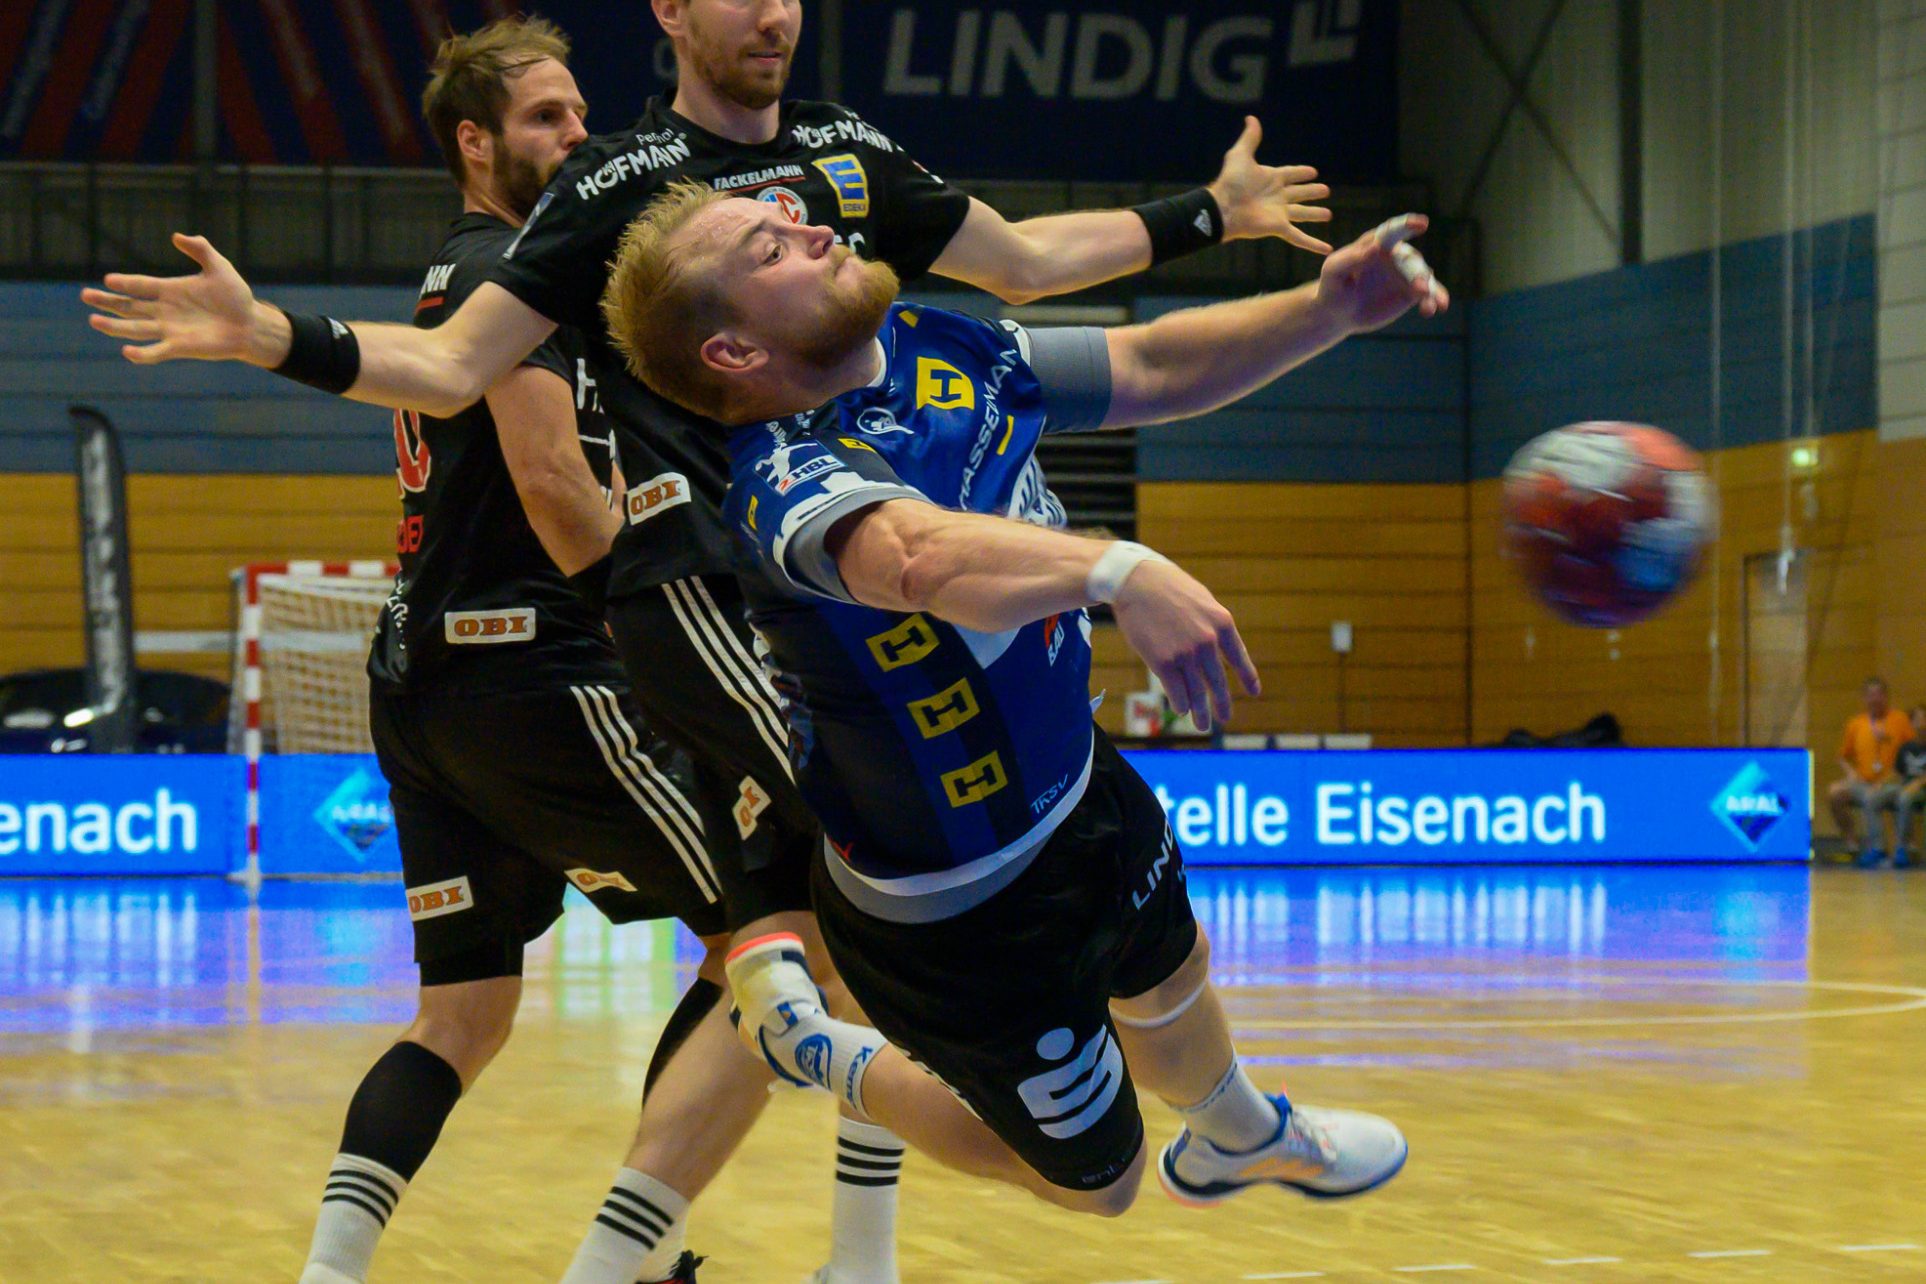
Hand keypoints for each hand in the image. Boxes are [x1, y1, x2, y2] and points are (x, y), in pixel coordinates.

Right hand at [80, 233, 283, 365]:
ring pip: (135, 328)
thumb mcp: (219, 268)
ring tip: (93, 320)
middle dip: (107, 302)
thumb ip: (200, 250)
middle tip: (84, 295)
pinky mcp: (180, 347)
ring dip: (114, 326)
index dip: (125, 283)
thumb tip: (177, 236)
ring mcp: (169, 330)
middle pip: (129, 306)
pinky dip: (143, 354)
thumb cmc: (236, 297)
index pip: (140, 285)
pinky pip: (157, 351)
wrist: (251, 324)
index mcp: (169, 290)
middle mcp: (164, 310)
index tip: (109, 280)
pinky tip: (127, 351)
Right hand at [1111, 559, 1260, 732]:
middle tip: (1224, 718)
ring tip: (1201, 724)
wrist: (1136, 581)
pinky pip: (1176, 691)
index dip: (1248, 677)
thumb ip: (1212, 625)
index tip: (1254, 692)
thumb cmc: (1167, 588)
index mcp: (1222, 623)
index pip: (1239, 657)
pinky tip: (1182, 709)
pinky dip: (1181, 703)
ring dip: (1200, 712)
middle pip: (1218, 682)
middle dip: (1221, 704)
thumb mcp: (1201, 600)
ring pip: (1197, 692)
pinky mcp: (1162, 662)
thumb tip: (1218, 650)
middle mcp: (1208, 641)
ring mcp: (1186, 654)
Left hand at [1206, 116, 1333, 254]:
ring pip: (1303, 213)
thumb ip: (1250, 139)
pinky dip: (1313, 244)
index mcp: (1272, 178)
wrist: (1223, 208)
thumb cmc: (1230, 182)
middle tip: (1325, 190)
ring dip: (1315, 214)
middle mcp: (1278, 196)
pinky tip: (1326, 249)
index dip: (1302, 172)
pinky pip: (1300, 237)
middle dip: (1312, 192)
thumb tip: (1251, 118)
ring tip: (1328, 214)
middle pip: (1300, 193)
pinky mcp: (1279, 227)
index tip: (1313, 172)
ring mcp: (1280, 213)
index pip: (1291, 174)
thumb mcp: (1240, 155)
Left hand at [1313, 213, 1449, 333]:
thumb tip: (1377, 248)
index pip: (1393, 231)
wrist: (1339, 313)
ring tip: (1429, 305)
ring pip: (1424, 276)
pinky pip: (1429, 292)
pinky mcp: (1413, 292)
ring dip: (1429, 288)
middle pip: (1411, 259)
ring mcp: (1407, 273)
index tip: (1422, 224)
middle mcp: (1397, 254)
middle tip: (1419, 288)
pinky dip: (1436, 298)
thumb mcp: (1334, 271)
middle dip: (1417, 272)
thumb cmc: (1333, 286)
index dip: (1407, 225)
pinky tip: (1438, 307)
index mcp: (1377, 242)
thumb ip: (1352, 258)